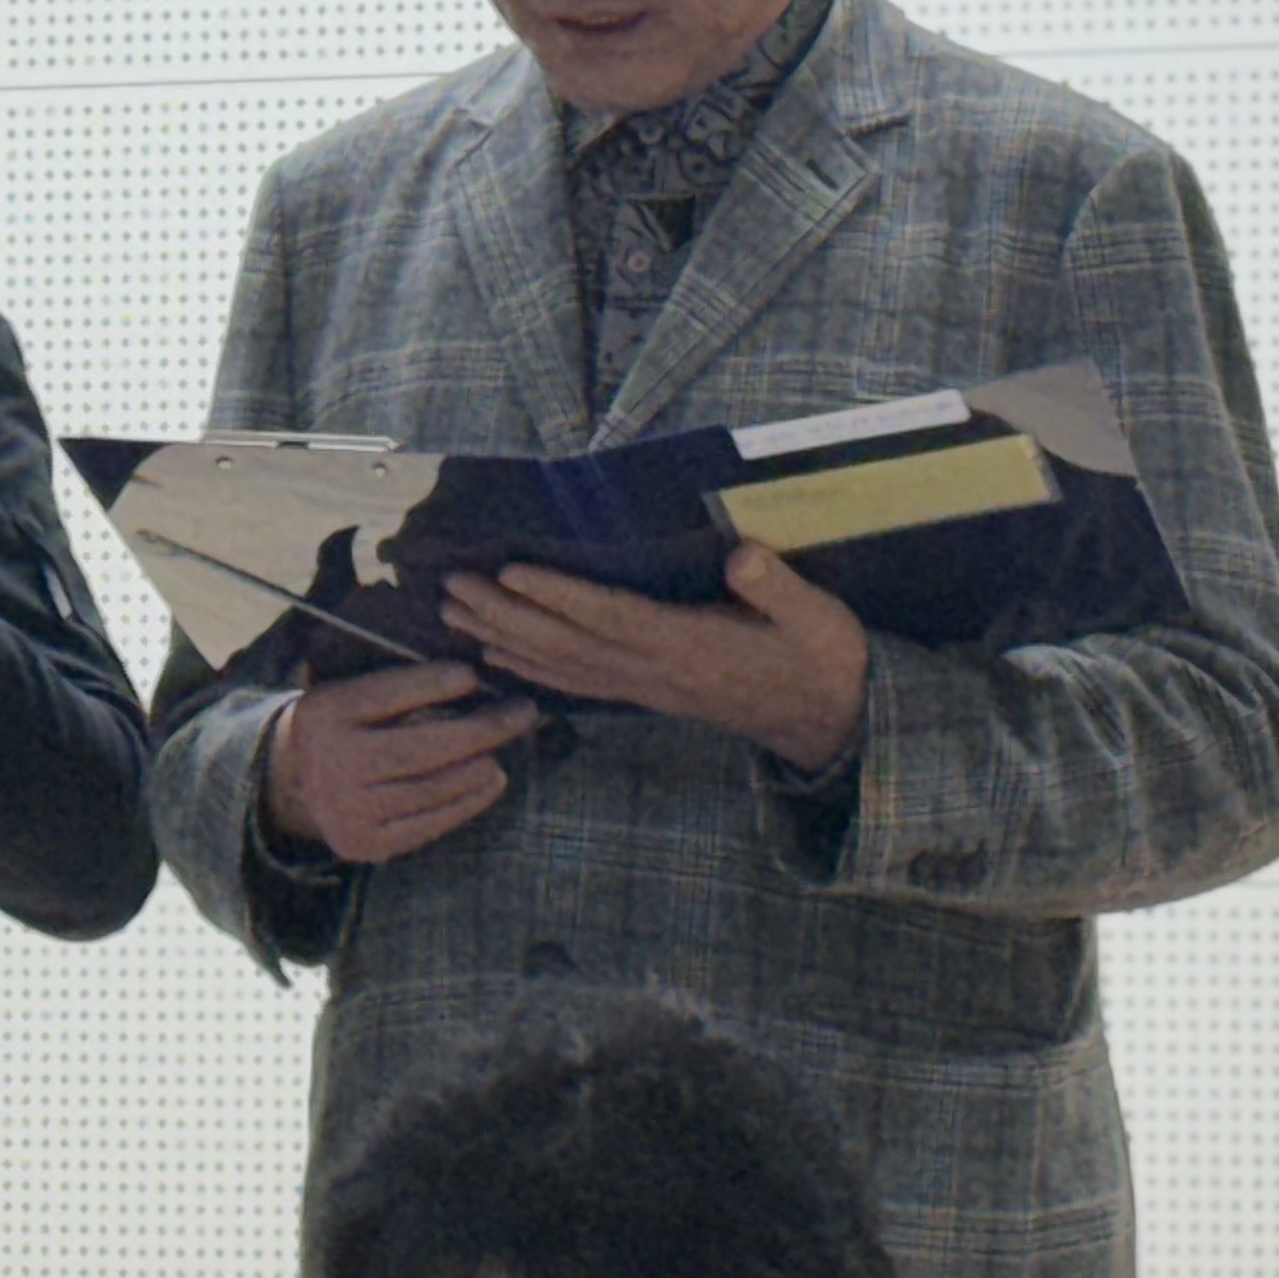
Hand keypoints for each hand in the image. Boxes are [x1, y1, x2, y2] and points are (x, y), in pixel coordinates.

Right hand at [260, 658, 540, 863]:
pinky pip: (428, 823)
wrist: (292, 782)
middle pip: (417, 748)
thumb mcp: (346, 690)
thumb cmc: (342, 724)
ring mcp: (349, 809)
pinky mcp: (367, 843)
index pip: (383, 695)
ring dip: (479, 766)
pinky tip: (492, 780)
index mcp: (324, 713)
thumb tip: (469, 677)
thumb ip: (393, 684)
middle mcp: (333, 763)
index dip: (430, 685)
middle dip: (479, 729)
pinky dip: (467, 801)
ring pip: (429, 789)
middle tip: (521, 712)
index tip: (473, 674)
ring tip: (507, 746)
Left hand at [442, 544, 868, 773]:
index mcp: (690, 646)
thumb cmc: (819, 658)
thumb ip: (778, 589)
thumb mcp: (816, 619)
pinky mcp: (645, 694)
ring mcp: (646, 687)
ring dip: (504, 639)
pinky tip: (498, 655)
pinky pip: (576, 683)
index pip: (612, 618)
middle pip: (567, 643)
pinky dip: (531, 668)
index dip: (559, 596)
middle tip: (452, 588)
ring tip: (454, 615)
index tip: (512, 572)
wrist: (826, 719)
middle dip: (505, 615)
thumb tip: (744, 558)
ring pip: (562, 665)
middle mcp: (656, 671)